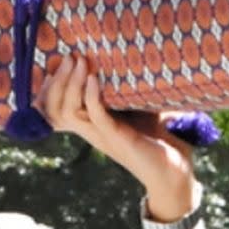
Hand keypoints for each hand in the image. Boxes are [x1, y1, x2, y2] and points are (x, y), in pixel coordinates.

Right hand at [37, 55, 196, 221]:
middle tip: (71, 56)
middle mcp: (92, 131)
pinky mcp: (117, 139)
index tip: (65, 57)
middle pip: (56, 108)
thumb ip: (132, 88)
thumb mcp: (141, 108)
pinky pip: (95, 116)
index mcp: (93, 124)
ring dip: (72, 85)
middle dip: (58, 80)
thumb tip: (138, 55)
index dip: (54, 83)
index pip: (57, 106)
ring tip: (79, 62)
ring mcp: (102, 136)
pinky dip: (92, 96)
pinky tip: (95, 79)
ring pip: (68, 112)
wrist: (175, 173)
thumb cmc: (160, 140)